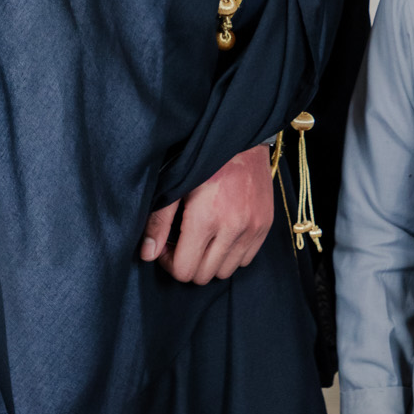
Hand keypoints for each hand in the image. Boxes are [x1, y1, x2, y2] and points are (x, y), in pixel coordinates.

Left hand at [139, 145, 274, 283]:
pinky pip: (246, 260)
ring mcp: (252, 228)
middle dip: (188, 264)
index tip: (167, 246)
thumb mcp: (175, 186)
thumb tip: (147, 254)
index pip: (184, 270)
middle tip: (182, 243)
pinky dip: (232, 255)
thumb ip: (158, 222)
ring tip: (203, 239)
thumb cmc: (202, 159)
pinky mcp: (265, 225)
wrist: (240, 137)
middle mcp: (232, 228)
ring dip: (211, 261)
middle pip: (204, 276)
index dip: (169, 263)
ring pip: (226, 272)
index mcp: (205, 219)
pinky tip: (222, 235)